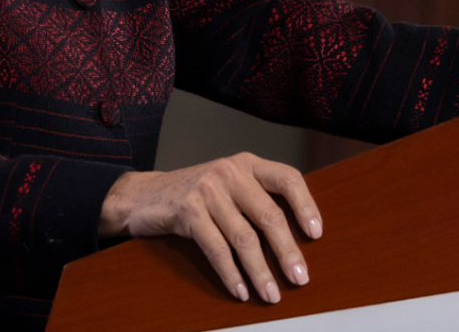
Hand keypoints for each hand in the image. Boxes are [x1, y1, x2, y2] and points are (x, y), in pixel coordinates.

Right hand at [98, 152, 321, 303]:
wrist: (142, 196)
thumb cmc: (194, 195)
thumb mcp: (227, 186)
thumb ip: (255, 199)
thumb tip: (295, 237)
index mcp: (246, 164)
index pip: (287, 178)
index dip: (305, 205)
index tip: (316, 234)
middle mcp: (230, 171)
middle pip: (268, 215)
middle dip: (287, 251)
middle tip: (299, 278)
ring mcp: (207, 189)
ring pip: (244, 237)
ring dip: (260, 271)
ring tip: (271, 293)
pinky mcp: (187, 210)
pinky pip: (217, 249)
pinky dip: (231, 273)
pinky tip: (240, 290)